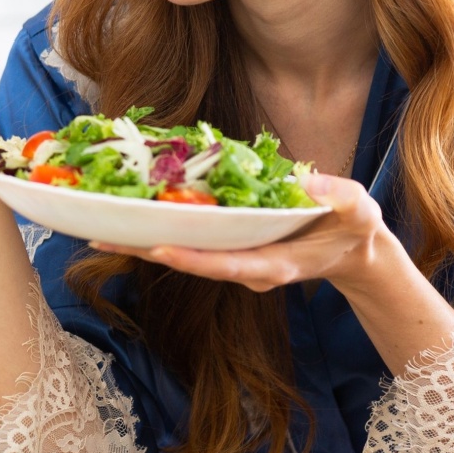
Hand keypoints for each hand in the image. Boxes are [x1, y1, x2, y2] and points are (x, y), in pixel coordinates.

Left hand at [91, 172, 387, 294]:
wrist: (349, 249)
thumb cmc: (354, 228)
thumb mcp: (358, 210)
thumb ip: (341, 200)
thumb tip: (312, 185)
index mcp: (274, 265)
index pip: (227, 265)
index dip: (193, 259)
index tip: (159, 248)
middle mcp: (245, 267)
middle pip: (189, 260)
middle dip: (146, 248)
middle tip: (100, 235)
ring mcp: (233, 258)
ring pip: (181, 251)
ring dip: (140, 240)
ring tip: (95, 226)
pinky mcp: (227, 244)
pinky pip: (189, 237)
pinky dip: (159, 225)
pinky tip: (127, 213)